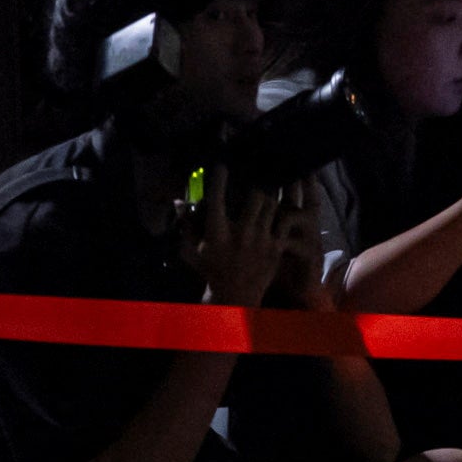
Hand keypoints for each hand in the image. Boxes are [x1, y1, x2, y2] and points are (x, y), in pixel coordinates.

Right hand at [188, 184, 301, 310]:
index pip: (217, 198)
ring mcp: (262, 240)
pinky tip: (278, 209)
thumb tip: (178, 202)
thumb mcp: (191, 250)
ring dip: (268, 197)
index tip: (222, 166)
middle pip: (255, 196)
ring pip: (272, 205)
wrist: (236, 296)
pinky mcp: (276, 248)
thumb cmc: (210, 270)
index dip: (219, 179)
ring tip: (266, 192)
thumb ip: (185, 225)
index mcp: (217, 233)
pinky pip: (283, 222)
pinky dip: (281, 214)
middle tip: (253, 182)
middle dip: (254, 187)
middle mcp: (241, 233)